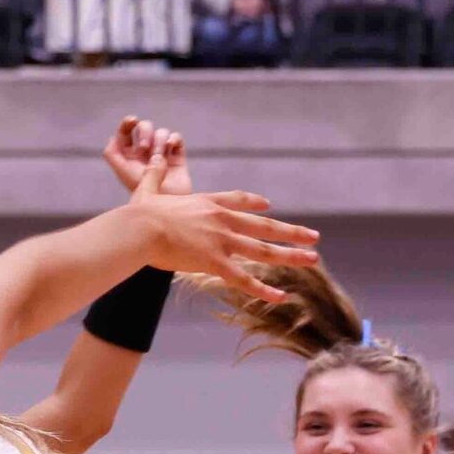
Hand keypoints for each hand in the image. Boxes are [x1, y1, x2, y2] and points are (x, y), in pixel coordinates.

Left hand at [103, 116, 190, 194]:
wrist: (167, 206)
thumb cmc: (143, 192)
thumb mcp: (123, 172)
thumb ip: (112, 154)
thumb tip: (113, 137)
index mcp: (129, 156)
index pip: (126, 132)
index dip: (127, 123)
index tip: (132, 121)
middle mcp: (145, 153)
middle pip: (144, 127)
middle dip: (144, 133)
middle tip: (143, 149)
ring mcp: (162, 154)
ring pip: (161, 132)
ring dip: (158, 142)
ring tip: (158, 158)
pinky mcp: (177, 157)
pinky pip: (175, 138)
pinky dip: (172, 139)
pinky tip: (169, 148)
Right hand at [124, 155, 317, 304]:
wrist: (141, 228)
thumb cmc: (140, 212)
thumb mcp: (147, 187)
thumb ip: (153, 174)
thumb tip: (151, 157)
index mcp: (208, 202)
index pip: (238, 200)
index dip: (254, 203)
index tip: (268, 206)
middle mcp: (222, 220)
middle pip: (264, 226)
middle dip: (292, 232)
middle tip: (314, 236)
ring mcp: (222, 241)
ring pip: (264, 251)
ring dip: (291, 255)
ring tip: (313, 259)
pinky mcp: (215, 262)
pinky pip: (244, 280)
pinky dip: (263, 290)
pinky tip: (282, 297)